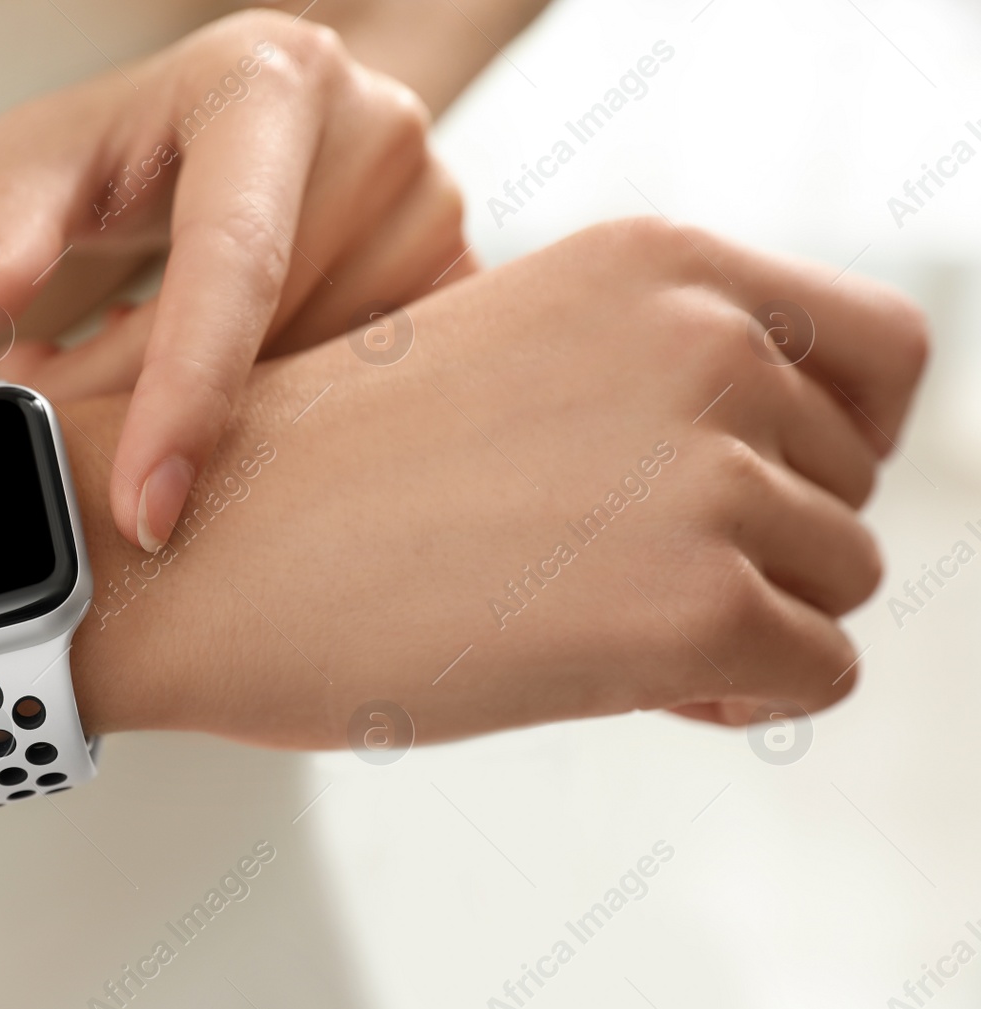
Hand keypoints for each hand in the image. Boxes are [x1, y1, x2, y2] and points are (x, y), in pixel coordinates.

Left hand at [0, 9, 470, 551]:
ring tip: (149, 359)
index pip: (233, 259)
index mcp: (269, 82)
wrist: (255, 117)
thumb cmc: (142, 138)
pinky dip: (289, 409)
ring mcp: (432, 206)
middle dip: (159, 410)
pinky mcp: (458, 273)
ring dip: (223, 411)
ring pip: (318, 381)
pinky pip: (367, 391)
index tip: (143, 505)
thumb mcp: (44, 155)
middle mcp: (374, 130)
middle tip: (77, 416)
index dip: (183, 393)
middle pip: (268, 336)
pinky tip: (240, 371)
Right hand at [70, 218, 926, 743]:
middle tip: (627, 579)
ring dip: (750, 620)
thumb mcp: (505, 365)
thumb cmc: (313, 476)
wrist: (179, 545)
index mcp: (658, 265)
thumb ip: (650, 392)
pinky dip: (737, 695)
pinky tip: (616, 681)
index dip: (830, 440)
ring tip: (600, 625)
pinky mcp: (692, 608)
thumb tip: (779, 507)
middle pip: (853, 482)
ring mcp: (706, 474)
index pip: (877, 353)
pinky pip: (816, 675)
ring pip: (842, 578)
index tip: (751, 493)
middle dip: (767, 543)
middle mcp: (706, 345)